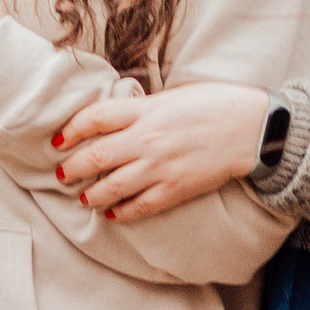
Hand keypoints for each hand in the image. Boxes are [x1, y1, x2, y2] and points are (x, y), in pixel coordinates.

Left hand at [53, 81, 269, 218]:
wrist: (252, 128)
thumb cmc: (214, 104)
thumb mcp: (172, 95)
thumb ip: (141, 108)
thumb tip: (113, 119)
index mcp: (146, 110)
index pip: (95, 118)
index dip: (70, 129)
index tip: (57, 140)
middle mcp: (148, 139)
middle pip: (96, 155)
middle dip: (71, 168)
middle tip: (61, 174)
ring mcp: (160, 166)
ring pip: (112, 186)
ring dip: (91, 194)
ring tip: (82, 197)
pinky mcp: (175, 189)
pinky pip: (140, 205)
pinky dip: (121, 212)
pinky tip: (111, 214)